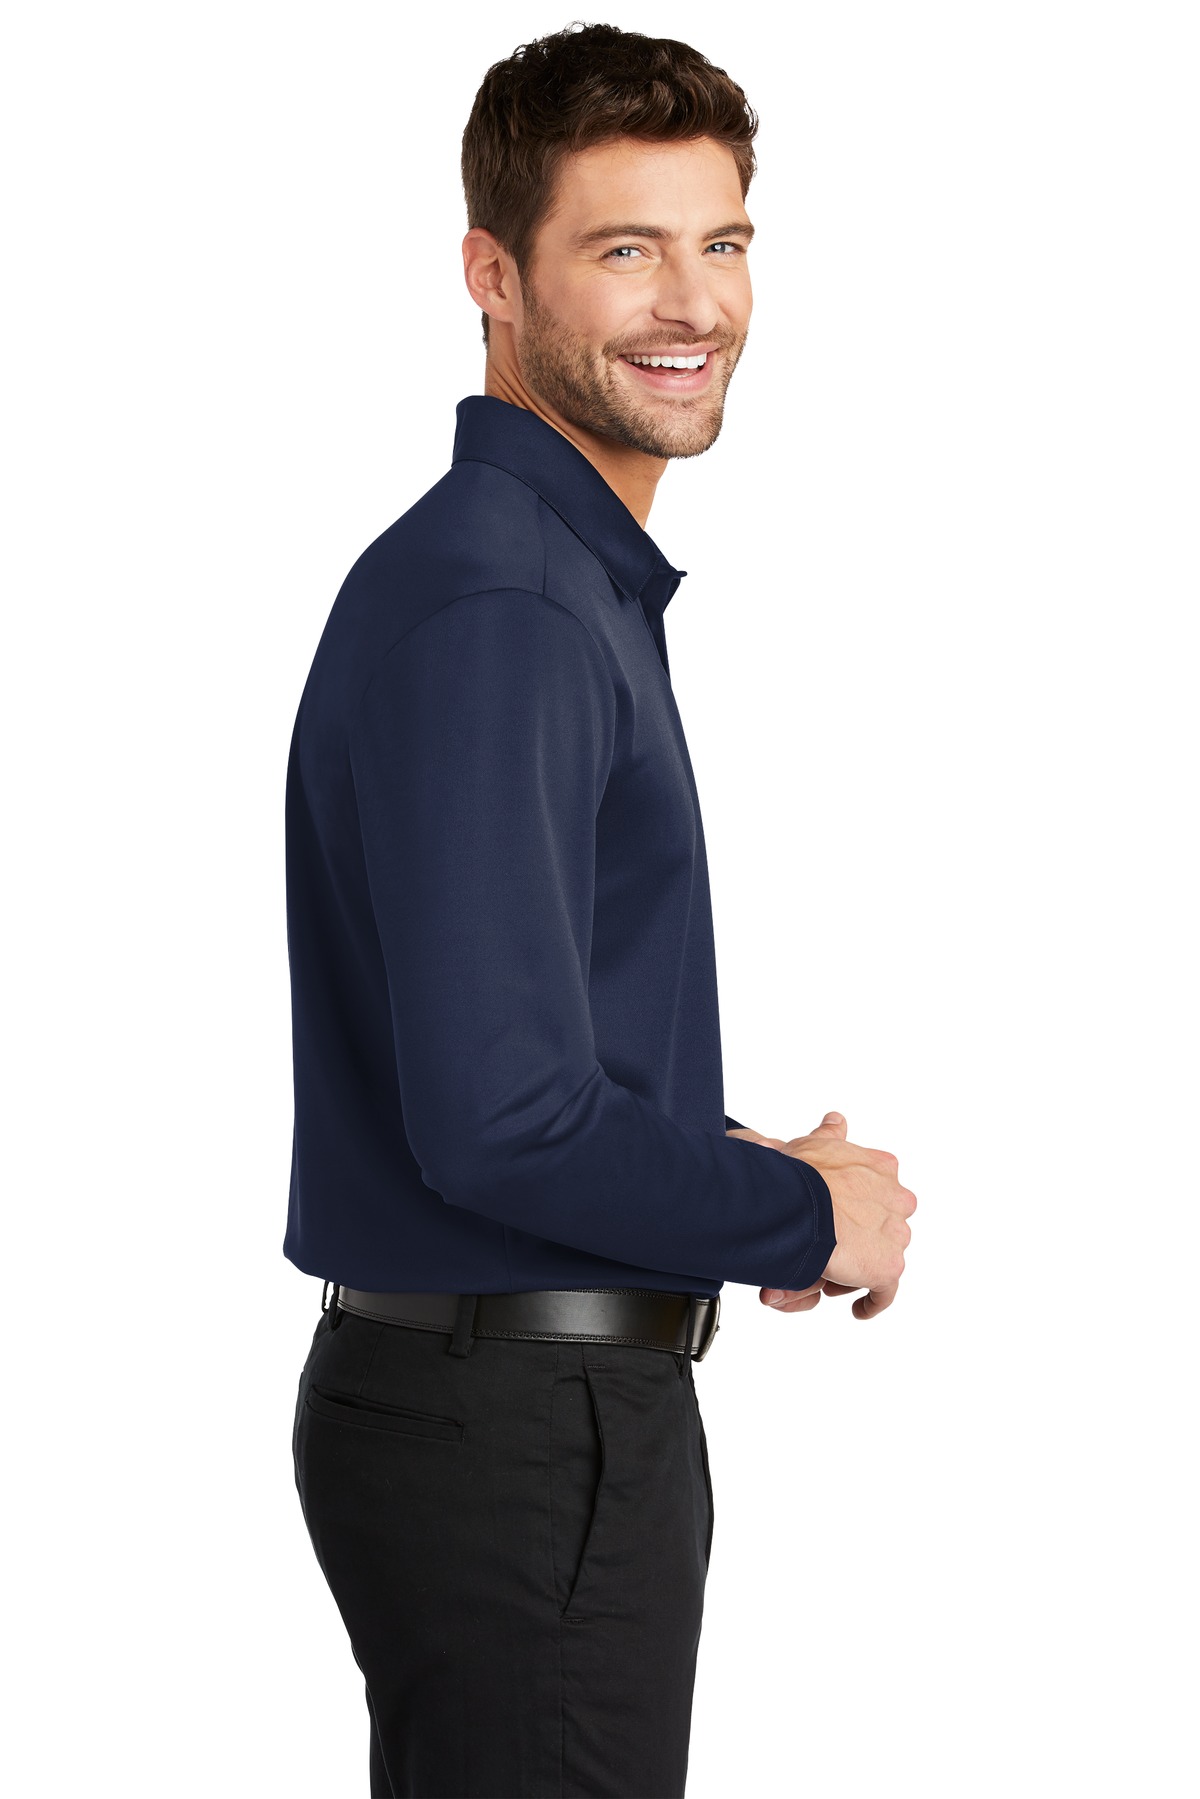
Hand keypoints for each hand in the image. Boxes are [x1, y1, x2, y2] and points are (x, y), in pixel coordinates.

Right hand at [749, 1110, 916, 1320]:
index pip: (877, 1191)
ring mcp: (895, 1235)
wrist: (797, 1205)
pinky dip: (871, 1302)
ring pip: (880, 1258)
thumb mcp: (812, 1144)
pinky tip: (857, 1309)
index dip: (854, 1208)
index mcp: (881, 1167)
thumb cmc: (797, 1174)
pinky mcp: (887, 1268)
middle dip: (859, 1239)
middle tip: (829, 1250)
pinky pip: (883, 1292)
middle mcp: (896, 1199)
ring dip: (858, 1270)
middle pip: (883, 1226)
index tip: (836, 1219)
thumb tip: (836, 1121)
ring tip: (827, 1277)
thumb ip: (829, 1135)